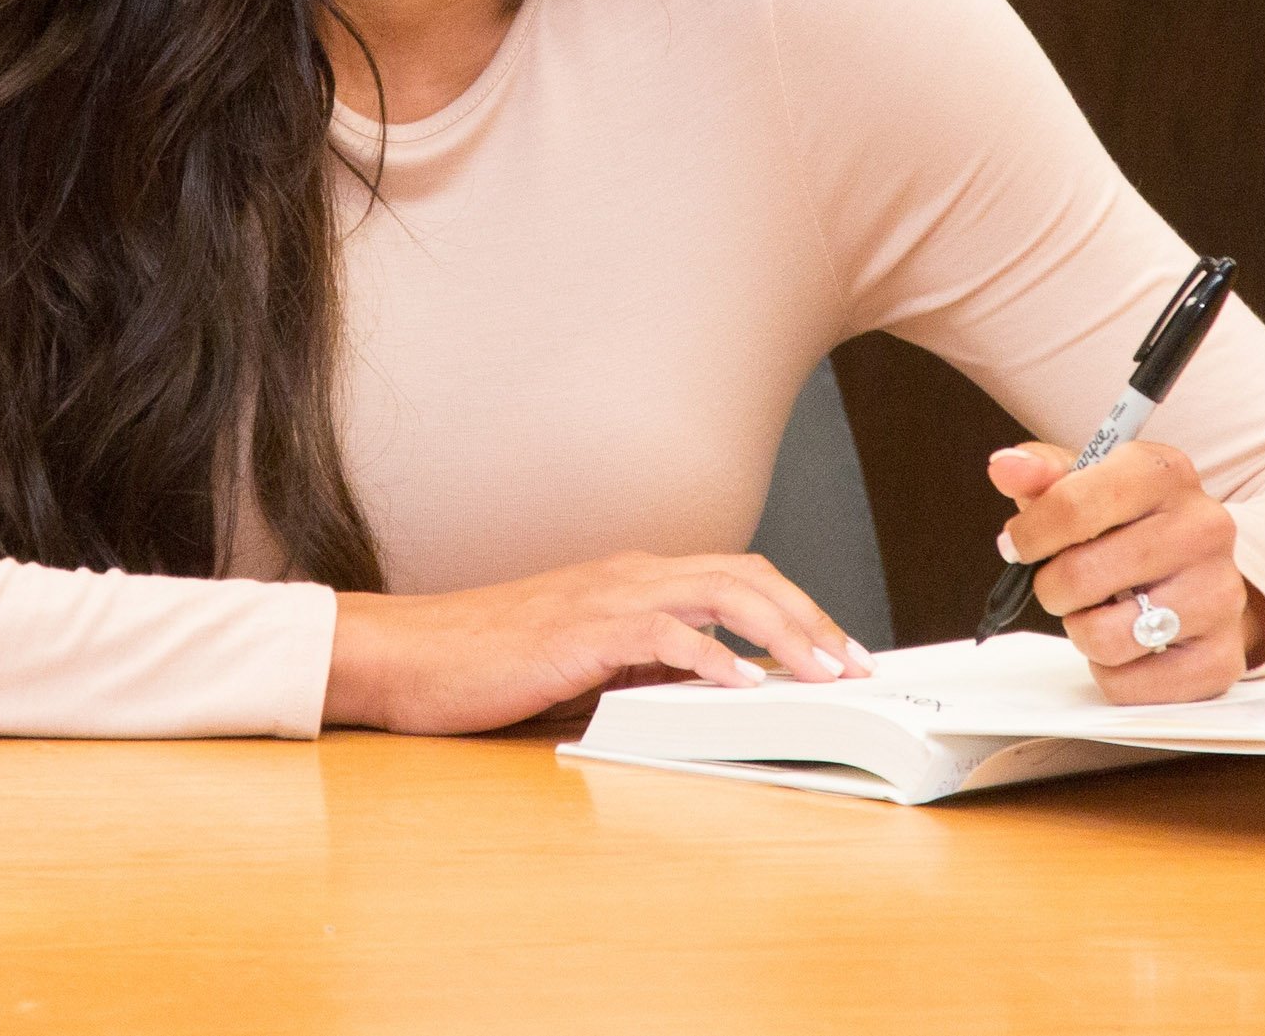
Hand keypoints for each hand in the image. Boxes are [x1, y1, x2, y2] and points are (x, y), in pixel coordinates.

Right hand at [325, 551, 879, 734]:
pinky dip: (711, 657)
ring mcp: (607, 598)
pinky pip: (664, 635)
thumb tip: (711, 689)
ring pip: (721, 595)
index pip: (737, 578)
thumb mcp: (584, 663)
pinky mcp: (582, 631)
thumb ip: (644, 666)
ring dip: (783, 633)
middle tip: (856, 664)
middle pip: (747, 577)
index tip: (840, 652)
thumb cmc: (485, 663)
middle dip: (812, 618)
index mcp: (633, 579)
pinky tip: (742, 685)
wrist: (408, 655)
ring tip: (824, 672)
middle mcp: (630, 575)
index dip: (798, 610)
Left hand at [989, 439, 1264, 703]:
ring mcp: (1221, 594)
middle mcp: (1205, 528)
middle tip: (1065, 583)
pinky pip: (1126, 685)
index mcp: (1165, 473)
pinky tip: (1126, 643)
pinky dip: (1109, 672)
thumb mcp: (1086, 485)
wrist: (1199, 575)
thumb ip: (1040, 474)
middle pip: (1080, 575)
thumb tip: (1004, 467)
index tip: (1018, 545)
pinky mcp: (1221, 658)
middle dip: (1052, 587)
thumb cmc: (1128, 525)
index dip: (1030, 534)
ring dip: (1081, 630)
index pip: (1073, 505)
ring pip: (1104, 637)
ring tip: (1098, 611)